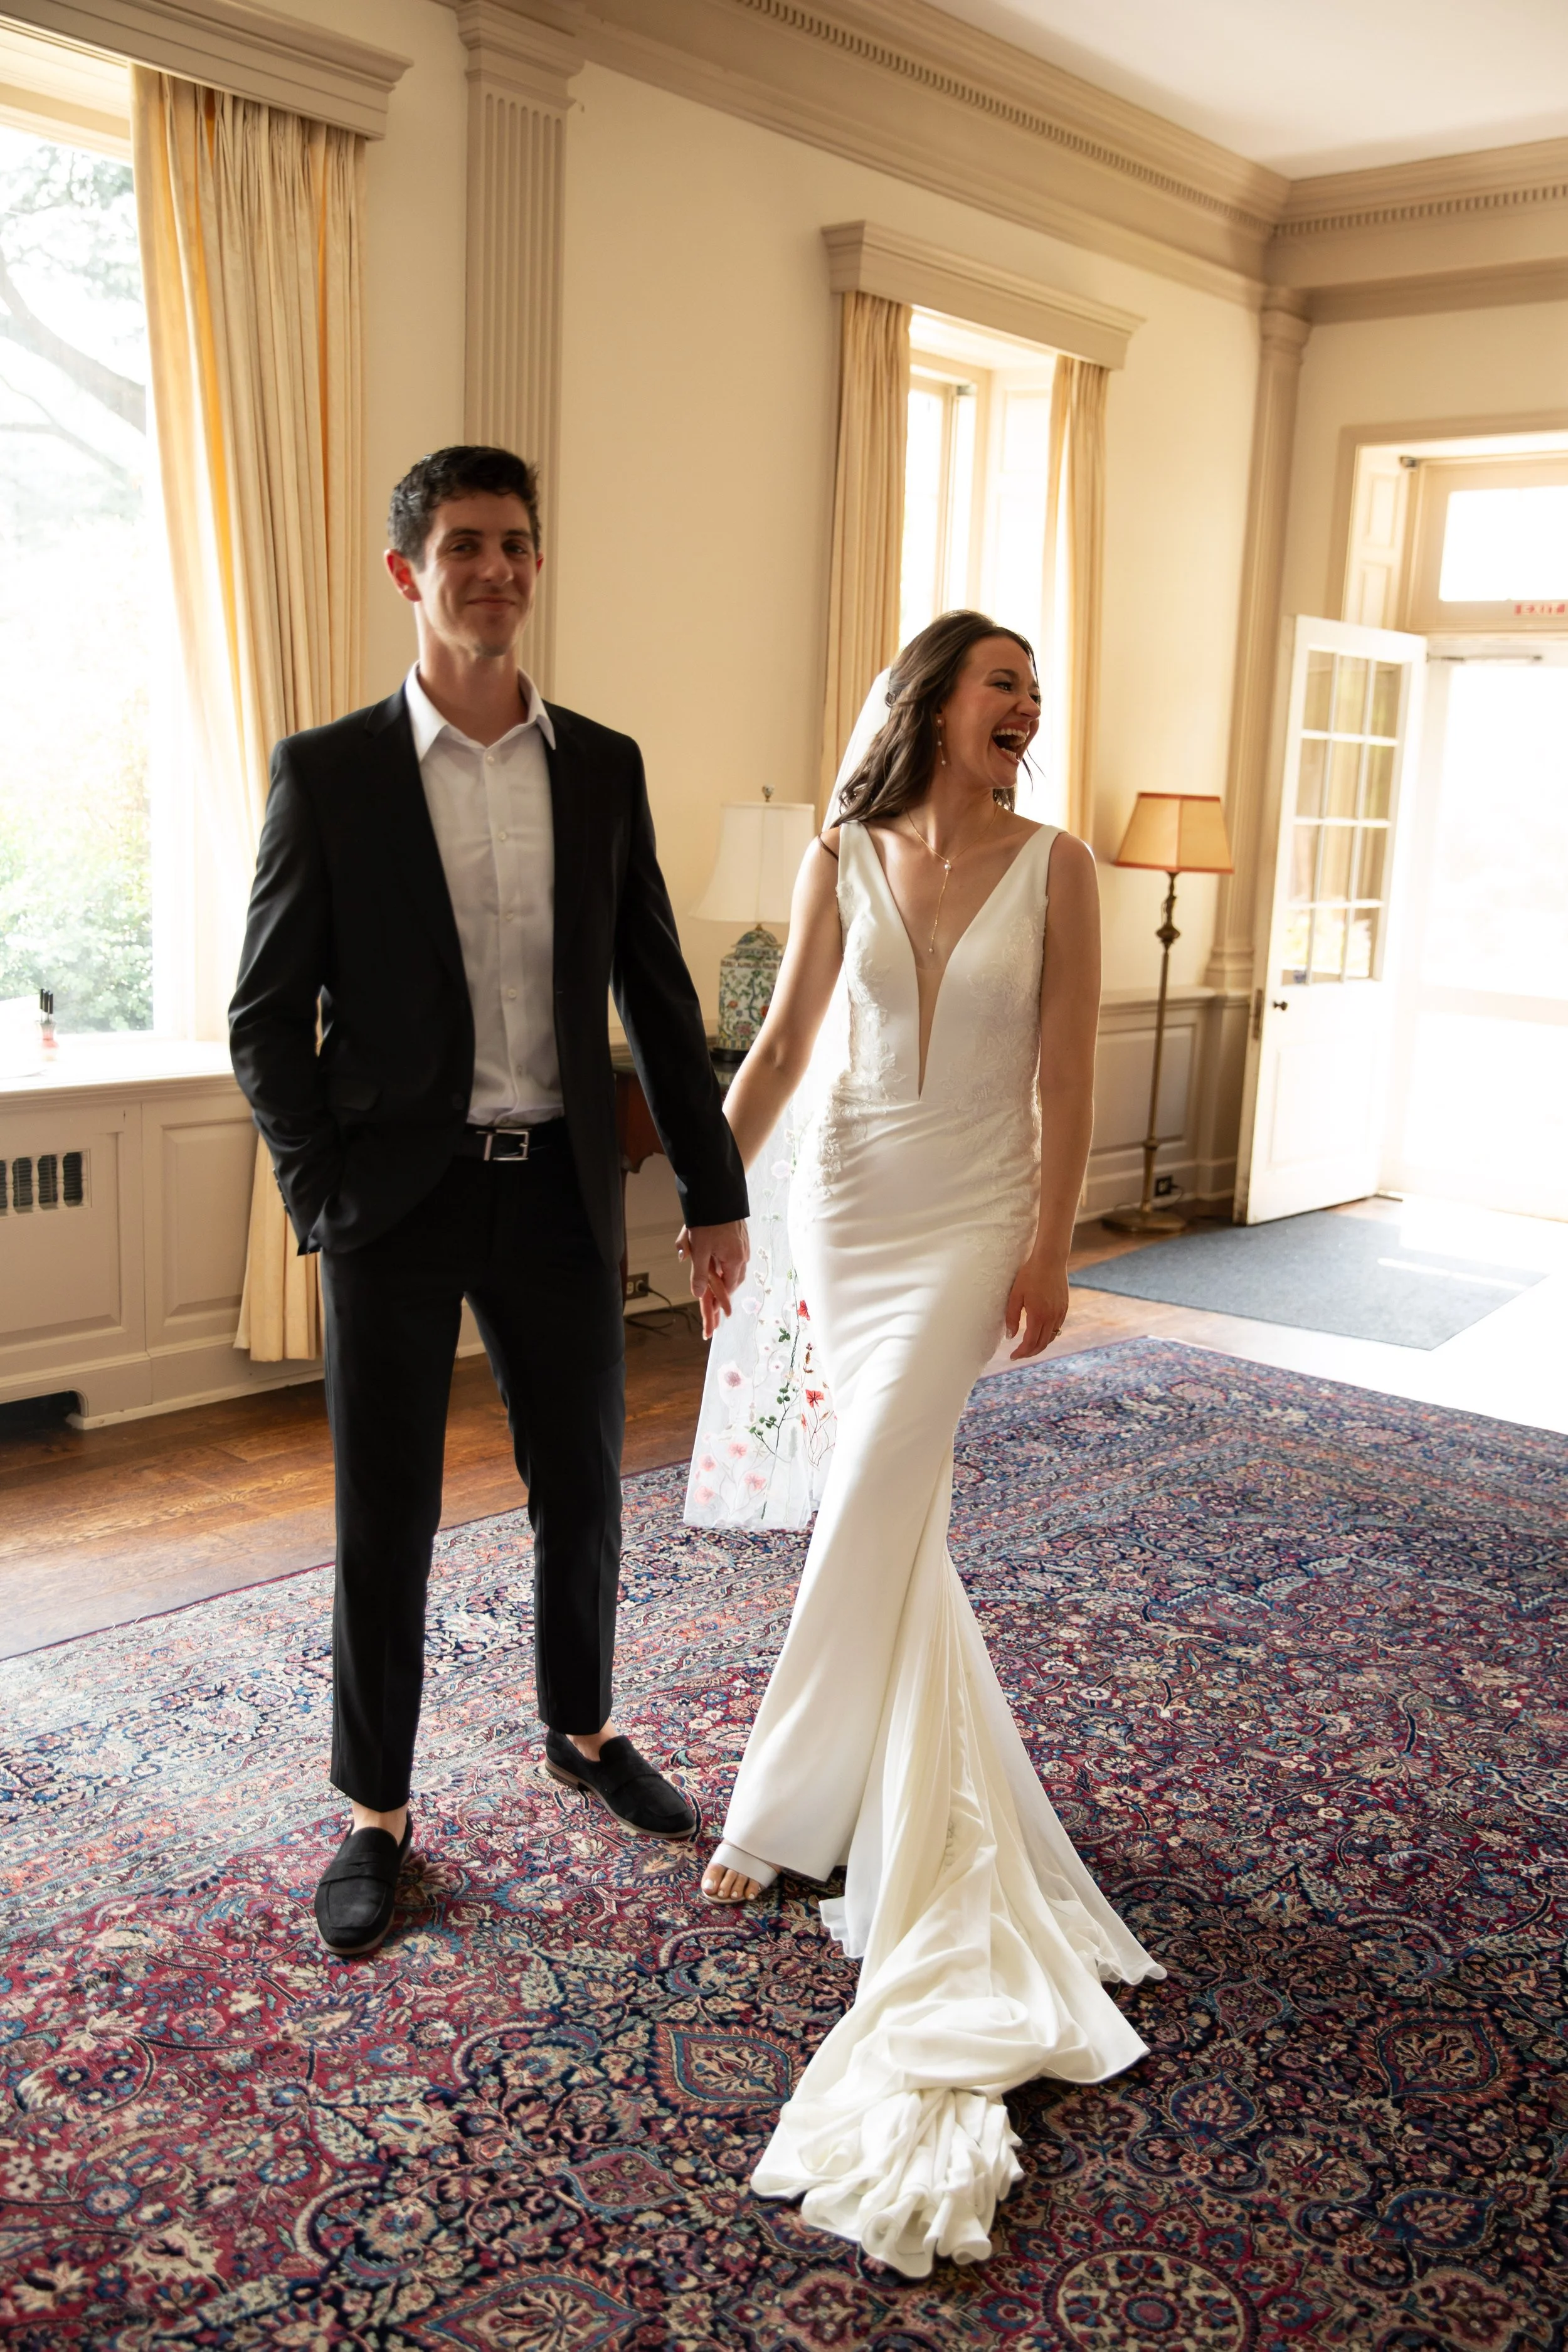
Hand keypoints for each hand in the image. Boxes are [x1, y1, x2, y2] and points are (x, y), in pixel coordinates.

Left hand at [676, 1220, 748, 1339]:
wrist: (718, 1193)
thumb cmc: (707, 1221)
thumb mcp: (700, 1249)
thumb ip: (699, 1274)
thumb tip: (698, 1294)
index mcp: (734, 1260)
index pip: (728, 1289)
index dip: (719, 1305)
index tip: (714, 1319)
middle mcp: (743, 1255)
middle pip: (732, 1281)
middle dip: (722, 1294)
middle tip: (713, 1310)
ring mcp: (743, 1246)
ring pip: (733, 1268)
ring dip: (724, 1278)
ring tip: (714, 1288)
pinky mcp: (740, 1237)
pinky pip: (733, 1257)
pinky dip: (724, 1264)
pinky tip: (717, 1262)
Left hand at [1005, 1253, 1068, 1358]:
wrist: (1050, 1260)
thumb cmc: (1029, 1275)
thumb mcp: (1015, 1295)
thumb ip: (1012, 1317)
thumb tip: (1011, 1336)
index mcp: (1038, 1315)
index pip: (1030, 1343)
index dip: (1021, 1352)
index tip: (1012, 1356)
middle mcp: (1051, 1317)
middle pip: (1042, 1344)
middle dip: (1030, 1353)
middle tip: (1019, 1355)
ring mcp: (1060, 1313)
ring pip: (1051, 1337)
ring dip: (1039, 1345)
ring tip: (1028, 1347)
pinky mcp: (1064, 1308)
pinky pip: (1057, 1328)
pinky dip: (1048, 1335)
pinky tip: (1039, 1333)